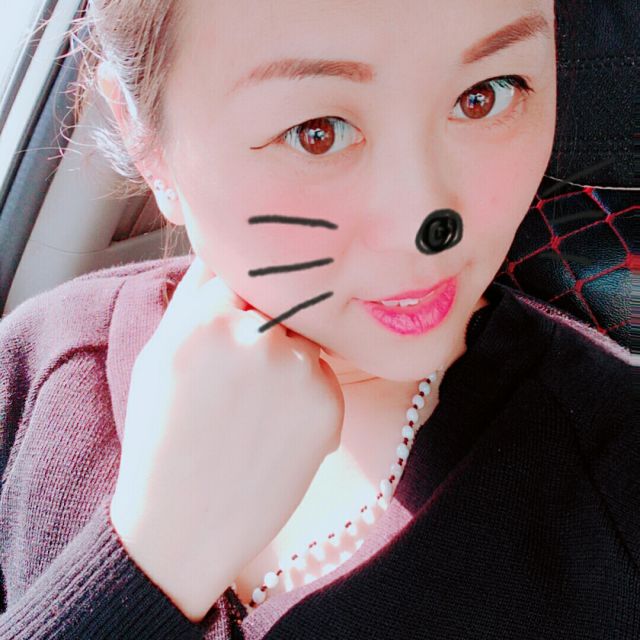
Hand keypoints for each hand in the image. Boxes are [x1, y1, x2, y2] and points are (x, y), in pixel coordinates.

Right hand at [109, 256, 344, 621]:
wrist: (184, 524)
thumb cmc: (163, 436)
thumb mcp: (159, 355)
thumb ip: (194, 299)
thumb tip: (226, 255)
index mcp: (204, 319)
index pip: (241, 270)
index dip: (240, 293)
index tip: (235, 318)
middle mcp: (255, 336)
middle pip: (279, 301)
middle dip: (267, 324)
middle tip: (244, 375)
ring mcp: (296, 369)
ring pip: (304, 339)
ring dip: (289, 361)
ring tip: (256, 411)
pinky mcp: (327, 403)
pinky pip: (323, 377)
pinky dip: (308, 397)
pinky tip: (277, 432)